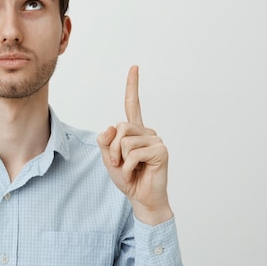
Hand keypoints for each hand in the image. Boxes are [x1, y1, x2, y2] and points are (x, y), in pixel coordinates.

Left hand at [97, 66, 172, 224]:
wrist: (141, 198)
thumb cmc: (128, 178)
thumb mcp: (109, 159)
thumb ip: (105, 143)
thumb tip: (111, 127)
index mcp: (134, 131)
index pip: (133, 104)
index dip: (132, 85)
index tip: (134, 67)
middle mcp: (146, 131)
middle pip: (120, 127)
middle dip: (112, 149)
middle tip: (118, 164)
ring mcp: (155, 139)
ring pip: (125, 141)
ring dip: (120, 160)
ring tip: (130, 170)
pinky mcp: (161, 150)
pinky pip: (134, 153)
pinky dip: (129, 167)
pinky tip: (138, 173)